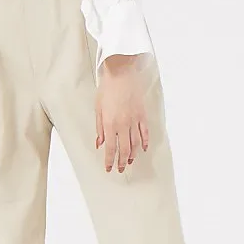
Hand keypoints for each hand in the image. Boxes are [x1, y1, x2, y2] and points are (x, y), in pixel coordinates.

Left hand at [95, 56, 149, 172]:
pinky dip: (145, 142)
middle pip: (124, 149)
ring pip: (135, 144)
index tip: (109, 168)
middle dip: (121, 161)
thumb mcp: (98, 109)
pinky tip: (143, 149)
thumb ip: (99, 128)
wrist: (121, 74)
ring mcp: (134, 120)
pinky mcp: (142, 115)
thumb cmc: (107, 89)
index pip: (110, 148)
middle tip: (120, 169)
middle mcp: (123, 125)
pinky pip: (145, 133)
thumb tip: (99, 143)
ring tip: (130, 162)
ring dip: (133, 155)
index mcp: (110, 124)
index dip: (109, 160)